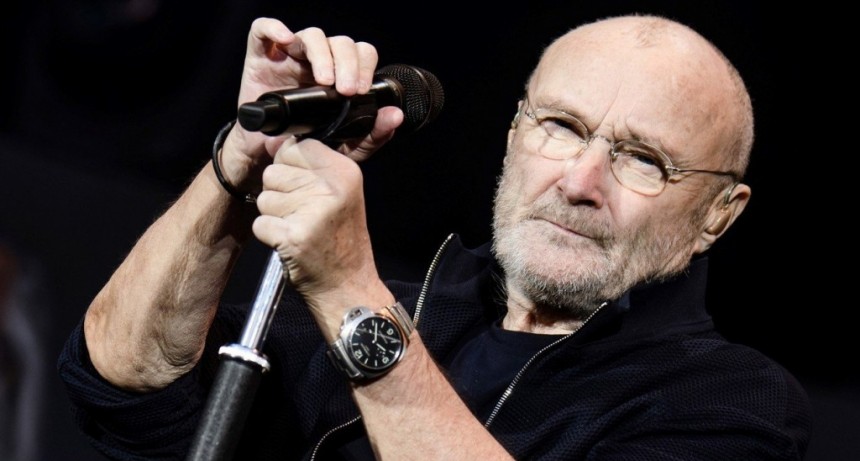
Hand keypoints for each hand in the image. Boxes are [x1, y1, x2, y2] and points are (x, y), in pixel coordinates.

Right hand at [220, 18, 403, 193]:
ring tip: (324, 80)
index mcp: (339, 76)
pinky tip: (285, 40)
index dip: (364, 66)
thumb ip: (371, 134)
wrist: (265, 159)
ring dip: (322, 54)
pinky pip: (263, 30)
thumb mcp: (343, 147)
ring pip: (312, 35)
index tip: (360, 92)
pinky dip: (274, 28)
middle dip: (348, 63)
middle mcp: (316, 62)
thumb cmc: (303, 147)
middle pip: (340, 43)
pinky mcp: (260, 57)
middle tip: (347, 90)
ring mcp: (288, 57)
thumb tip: (396, 116)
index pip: (360, 55)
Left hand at [252, 137, 394, 340]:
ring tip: (300, 228)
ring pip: (264, 197)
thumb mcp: (342, 193)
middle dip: (279, 193)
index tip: (307, 189)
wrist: (348, 285)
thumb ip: (314, 166)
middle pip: (275, 171)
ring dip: (274, 215)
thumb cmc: (340, 238)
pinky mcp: (295, 236)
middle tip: (304, 214)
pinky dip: (269, 236)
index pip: (296, 147)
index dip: (291, 168)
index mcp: (344, 171)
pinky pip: (260, 222)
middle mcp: (331, 188)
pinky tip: (291, 243)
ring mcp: (313, 212)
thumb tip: (274, 140)